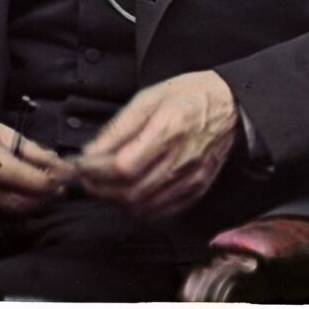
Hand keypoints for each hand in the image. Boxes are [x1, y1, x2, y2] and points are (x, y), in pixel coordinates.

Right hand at [0, 115, 77, 216]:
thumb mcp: (0, 129)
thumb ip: (29, 149)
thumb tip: (58, 167)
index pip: (11, 172)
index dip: (40, 180)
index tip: (64, 177)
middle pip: (10, 199)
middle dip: (43, 198)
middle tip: (62, 189)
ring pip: (6, 213)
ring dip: (35, 208)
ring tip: (51, 196)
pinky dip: (21, 215)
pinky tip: (33, 204)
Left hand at [73, 71, 238, 219]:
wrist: (228, 106)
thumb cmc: (187, 96)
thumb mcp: (148, 98)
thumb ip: (118, 127)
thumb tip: (91, 151)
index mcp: (166, 130)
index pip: (123, 167)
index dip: (96, 171)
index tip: (80, 165)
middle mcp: (180, 160)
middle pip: (131, 192)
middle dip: (100, 188)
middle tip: (86, 177)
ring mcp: (191, 179)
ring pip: (145, 207)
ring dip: (117, 201)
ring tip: (104, 185)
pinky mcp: (197, 190)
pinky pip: (163, 212)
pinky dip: (140, 209)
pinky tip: (129, 194)